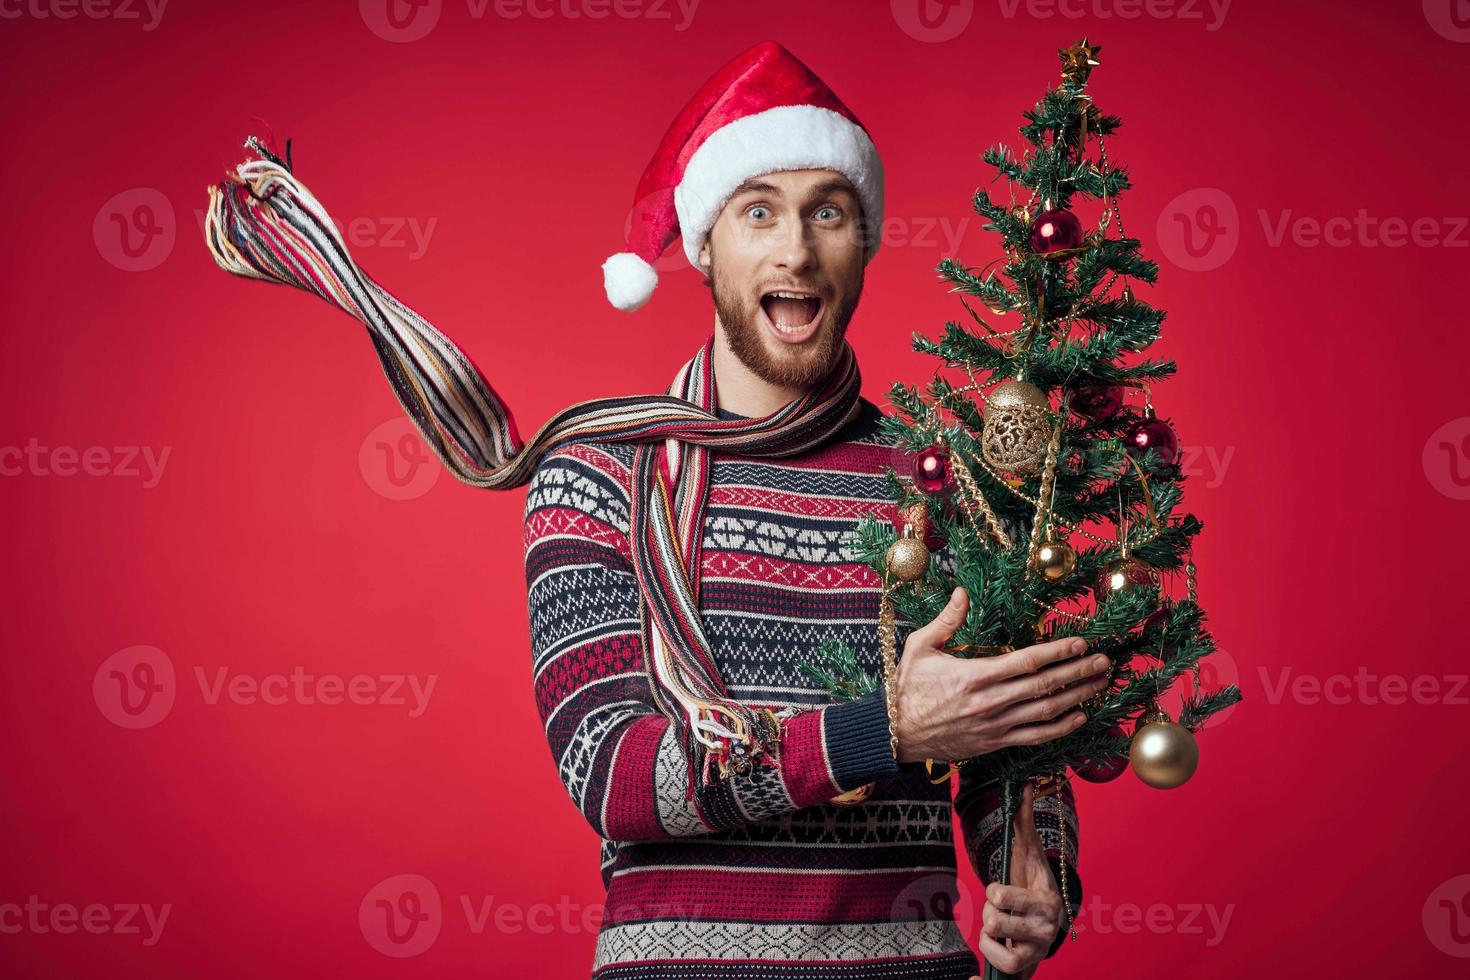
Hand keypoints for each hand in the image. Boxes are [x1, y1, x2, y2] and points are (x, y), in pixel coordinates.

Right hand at [891, 587, 1111, 763]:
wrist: (896, 733)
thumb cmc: (908, 687)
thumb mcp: (920, 646)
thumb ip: (946, 620)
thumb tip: (962, 592)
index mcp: (974, 675)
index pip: (1026, 661)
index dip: (1057, 651)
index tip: (1081, 642)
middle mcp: (990, 701)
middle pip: (1044, 685)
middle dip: (1078, 671)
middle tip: (1104, 661)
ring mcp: (995, 725)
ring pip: (1046, 712)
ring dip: (1078, 697)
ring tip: (1100, 684)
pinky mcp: (995, 743)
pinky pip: (1035, 738)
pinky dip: (1060, 728)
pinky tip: (1079, 717)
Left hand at [974, 781, 1064, 977]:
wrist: (1044, 928)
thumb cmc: (1031, 887)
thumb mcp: (1028, 858)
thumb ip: (1024, 824)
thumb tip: (1024, 785)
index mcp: (1046, 900)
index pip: (1001, 896)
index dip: (993, 893)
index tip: (1002, 893)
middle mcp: (1045, 928)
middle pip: (994, 921)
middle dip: (990, 914)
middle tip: (1001, 913)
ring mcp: (1037, 950)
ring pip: (993, 944)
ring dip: (989, 936)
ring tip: (1002, 930)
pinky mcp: (1026, 966)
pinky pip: (998, 967)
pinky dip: (988, 959)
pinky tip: (991, 953)